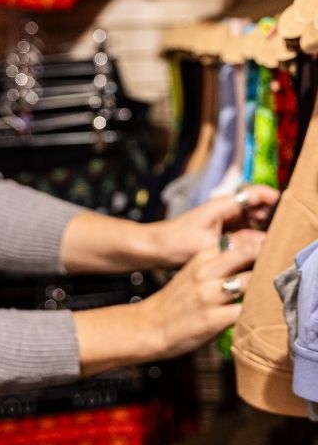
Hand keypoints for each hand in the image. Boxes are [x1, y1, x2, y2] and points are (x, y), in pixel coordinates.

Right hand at [138, 228, 265, 359]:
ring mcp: (209, 295)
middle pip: (246, 254)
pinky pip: (244, 311)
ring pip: (249, 281)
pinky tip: (261, 313)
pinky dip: (256, 311)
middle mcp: (205, 273)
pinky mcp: (213, 319)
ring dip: (265, 284)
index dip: (258, 242)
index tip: (272, 247)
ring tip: (275, 288)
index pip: (236, 242)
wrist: (150, 325)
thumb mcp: (191, 274)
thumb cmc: (174, 301)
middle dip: (268, 256)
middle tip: (280, 261)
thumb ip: (215, 266)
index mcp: (200, 259)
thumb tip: (247, 261)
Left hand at [153, 185, 278, 267]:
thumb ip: (238, 244)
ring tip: (279, 242)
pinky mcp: (221, 233)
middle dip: (274, 216)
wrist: (154, 248)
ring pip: (253, 221)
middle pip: (258, 207)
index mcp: (222, 205)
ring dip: (265, 229)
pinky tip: (262, 251)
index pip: (255, 194)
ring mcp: (223, 221)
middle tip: (288, 231)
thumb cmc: (175, 243)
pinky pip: (245, 232)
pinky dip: (255, 238)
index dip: (274, 198)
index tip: (290, 209)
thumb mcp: (209, 245)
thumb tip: (265, 243)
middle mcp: (224, 209)